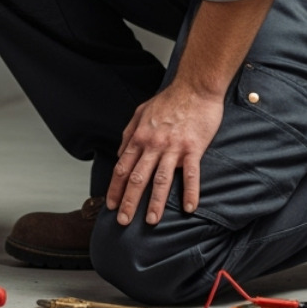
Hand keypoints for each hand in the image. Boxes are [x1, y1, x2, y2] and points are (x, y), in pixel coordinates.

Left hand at [106, 81, 223, 225]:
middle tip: (124, 221)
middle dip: (129, 201)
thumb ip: (129, 133)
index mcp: (139, 137)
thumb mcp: (141, 112)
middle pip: (137, 178)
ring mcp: (173, 147)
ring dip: (155, 203)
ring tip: (151, 221)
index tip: (111, 205)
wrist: (195, 86)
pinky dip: (190, 192)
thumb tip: (120, 152)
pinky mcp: (193, 148)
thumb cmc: (170, 99)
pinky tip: (189, 208)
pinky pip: (191, 174)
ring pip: (161, 180)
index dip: (115, 188)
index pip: (122, 168)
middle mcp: (153, 145)